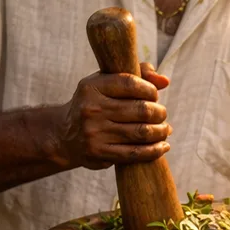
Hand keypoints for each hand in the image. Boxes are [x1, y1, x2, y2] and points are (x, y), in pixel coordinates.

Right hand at [53, 62, 171, 169]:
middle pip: (142, 110)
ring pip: (142, 132)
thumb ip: (137, 75)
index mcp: (92, 87)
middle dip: (160, 112)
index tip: (154, 95)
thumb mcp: (107, 83)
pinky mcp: (99, 153)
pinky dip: (155, 150)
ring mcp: (94, 132)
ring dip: (161, 131)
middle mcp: (91, 109)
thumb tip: (164, 81)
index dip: (150, 90)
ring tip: (165, 129)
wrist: (65, 135)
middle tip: (162, 114)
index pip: (131, 84)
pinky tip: (163, 146)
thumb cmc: (95, 104)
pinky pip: (136, 153)